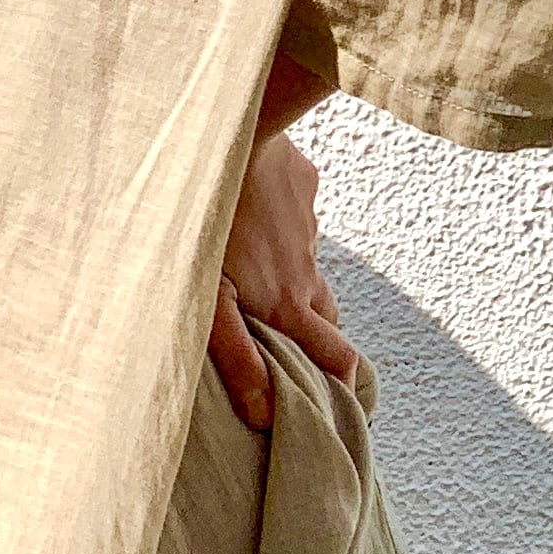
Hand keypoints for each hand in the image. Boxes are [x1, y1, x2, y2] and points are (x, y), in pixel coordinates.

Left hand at [207, 128, 357, 431]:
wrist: (228, 138)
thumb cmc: (207, 224)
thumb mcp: (210, 302)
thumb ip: (238, 357)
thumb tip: (265, 414)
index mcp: (289, 304)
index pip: (338, 359)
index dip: (346, 389)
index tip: (344, 410)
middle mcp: (306, 271)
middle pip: (328, 320)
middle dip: (323, 344)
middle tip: (301, 359)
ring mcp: (308, 228)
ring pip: (309, 269)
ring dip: (295, 287)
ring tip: (262, 290)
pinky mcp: (303, 189)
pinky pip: (298, 222)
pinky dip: (282, 234)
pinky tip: (252, 223)